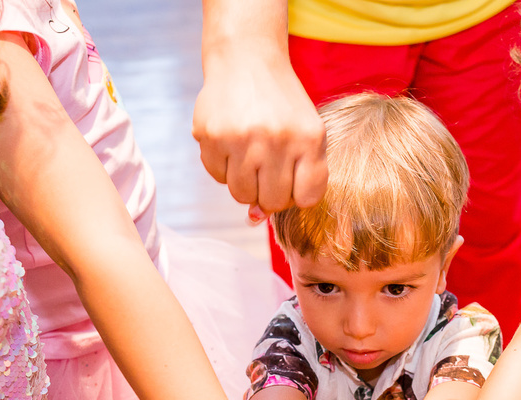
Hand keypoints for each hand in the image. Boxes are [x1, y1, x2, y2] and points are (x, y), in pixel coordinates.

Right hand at [193, 49, 326, 212]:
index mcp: (309, 139)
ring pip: (241, 195)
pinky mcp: (211, 135)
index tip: (291, 178)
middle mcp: (276, 139)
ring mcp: (241, 138)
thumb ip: (297, 178)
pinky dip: (223, 166)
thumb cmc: (281, 105)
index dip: (296, 194)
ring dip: (244, 182)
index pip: (306, 199)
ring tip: (248, 154)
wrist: (246, 59)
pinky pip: (217, 177)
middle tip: (266, 167)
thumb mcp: (304, 133)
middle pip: (271, 201)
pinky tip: (230, 142)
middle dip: (268, 191)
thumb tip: (254, 217)